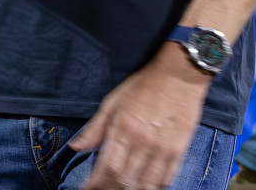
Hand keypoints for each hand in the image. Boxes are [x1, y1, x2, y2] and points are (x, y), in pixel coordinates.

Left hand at [69, 42, 208, 189]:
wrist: (178, 76)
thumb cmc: (143, 86)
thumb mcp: (113, 102)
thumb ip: (96, 128)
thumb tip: (76, 147)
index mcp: (123, 127)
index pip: (107, 166)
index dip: (96, 183)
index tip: (88, 188)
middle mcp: (142, 141)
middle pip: (124, 179)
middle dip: (110, 189)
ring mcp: (162, 148)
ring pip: (145, 184)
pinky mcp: (179, 150)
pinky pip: (166, 178)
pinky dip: (154, 188)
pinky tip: (144, 188)